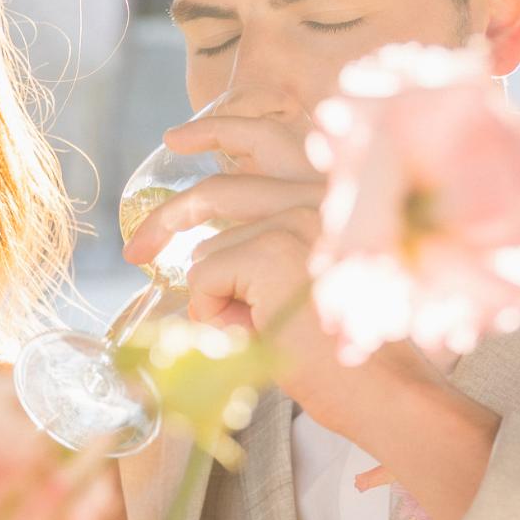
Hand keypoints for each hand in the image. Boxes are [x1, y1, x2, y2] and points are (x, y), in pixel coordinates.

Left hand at [123, 113, 351, 405]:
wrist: (383, 389)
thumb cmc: (346, 350)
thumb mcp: (306, 282)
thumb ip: (265, 249)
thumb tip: (198, 249)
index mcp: (338, 193)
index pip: (269, 136)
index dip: (217, 130)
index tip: (174, 139)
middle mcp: (323, 194)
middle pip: (218, 190)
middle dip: (167, 219)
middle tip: (136, 252)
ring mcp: (299, 217)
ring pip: (210, 252)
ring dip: (217, 300)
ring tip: (258, 331)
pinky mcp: (274, 249)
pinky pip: (204, 276)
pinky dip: (213, 312)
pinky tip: (254, 332)